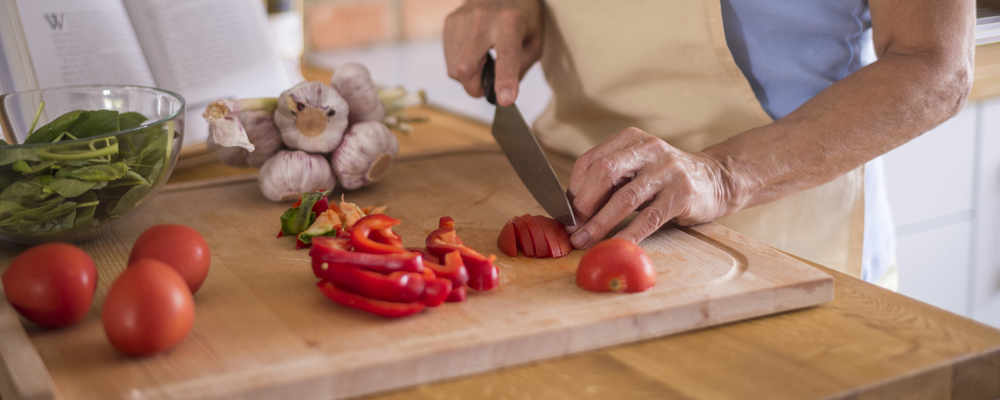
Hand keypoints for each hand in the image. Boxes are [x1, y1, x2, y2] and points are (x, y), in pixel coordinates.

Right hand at [443, 0, 543, 105]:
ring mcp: (462, 19)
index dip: (505, 80)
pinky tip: (472, 54)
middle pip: (466, 68)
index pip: (506, 56)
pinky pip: (448, 58)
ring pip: (454, 68)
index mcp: (511, 22)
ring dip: (468, 77)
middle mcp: (483, 19)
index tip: (505, 100)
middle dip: (475, 88)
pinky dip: (460, 65)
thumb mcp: (534, 41)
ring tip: (482, 64)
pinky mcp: (450, 21)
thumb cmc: (522, 16)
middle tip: (487, 86)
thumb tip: (502, 92)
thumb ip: (521, 67)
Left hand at [566, 128, 738, 248]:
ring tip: (585, 240)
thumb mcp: (636, 170)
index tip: (565, 214)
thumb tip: (571, 211)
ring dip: (600, 223)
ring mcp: (668, 170)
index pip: (590, 161)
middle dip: (584, 204)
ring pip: (625, 197)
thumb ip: (608, 183)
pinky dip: (630, 234)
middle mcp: (649, 149)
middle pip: (604, 172)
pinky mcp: (682, 194)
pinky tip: (616, 245)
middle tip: (572, 228)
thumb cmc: (664, 179)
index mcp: (631, 140)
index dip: (574, 190)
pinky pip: (650, 217)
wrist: (715, 179)